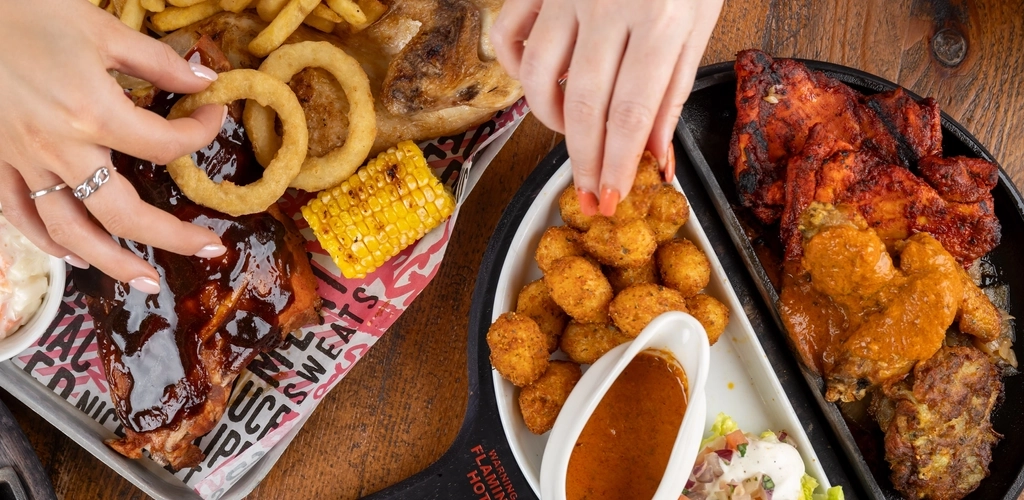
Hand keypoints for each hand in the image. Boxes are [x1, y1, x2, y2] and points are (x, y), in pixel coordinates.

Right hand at [0, 0, 228, 293]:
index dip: (202, 133)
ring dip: (112, 262)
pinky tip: (75, 256)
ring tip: (147, 282)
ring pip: (71, 230)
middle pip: (125, 213)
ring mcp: (22, 161)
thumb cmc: (25, 12)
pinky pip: (20, 215)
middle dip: (173, 237)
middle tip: (211, 250)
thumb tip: (205, 80)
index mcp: (92, 112)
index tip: (214, 115)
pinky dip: (48, 242)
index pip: (165, 145)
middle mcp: (60, 148)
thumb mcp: (99, 27)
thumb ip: (157, 60)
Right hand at [492, 0, 723, 215]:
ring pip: (536, 76)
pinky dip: (516, 68)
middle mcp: (608, 6)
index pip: (630, 111)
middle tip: (586, 196)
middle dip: (583, 160)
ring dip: (550, 119)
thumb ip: (673, 88)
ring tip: (573, 134)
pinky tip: (539, 83)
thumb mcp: (700, 19)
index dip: (616, 163)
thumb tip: (653, 152)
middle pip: (583, 104)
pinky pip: (509, 35)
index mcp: (660, 17)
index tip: (608, 199)